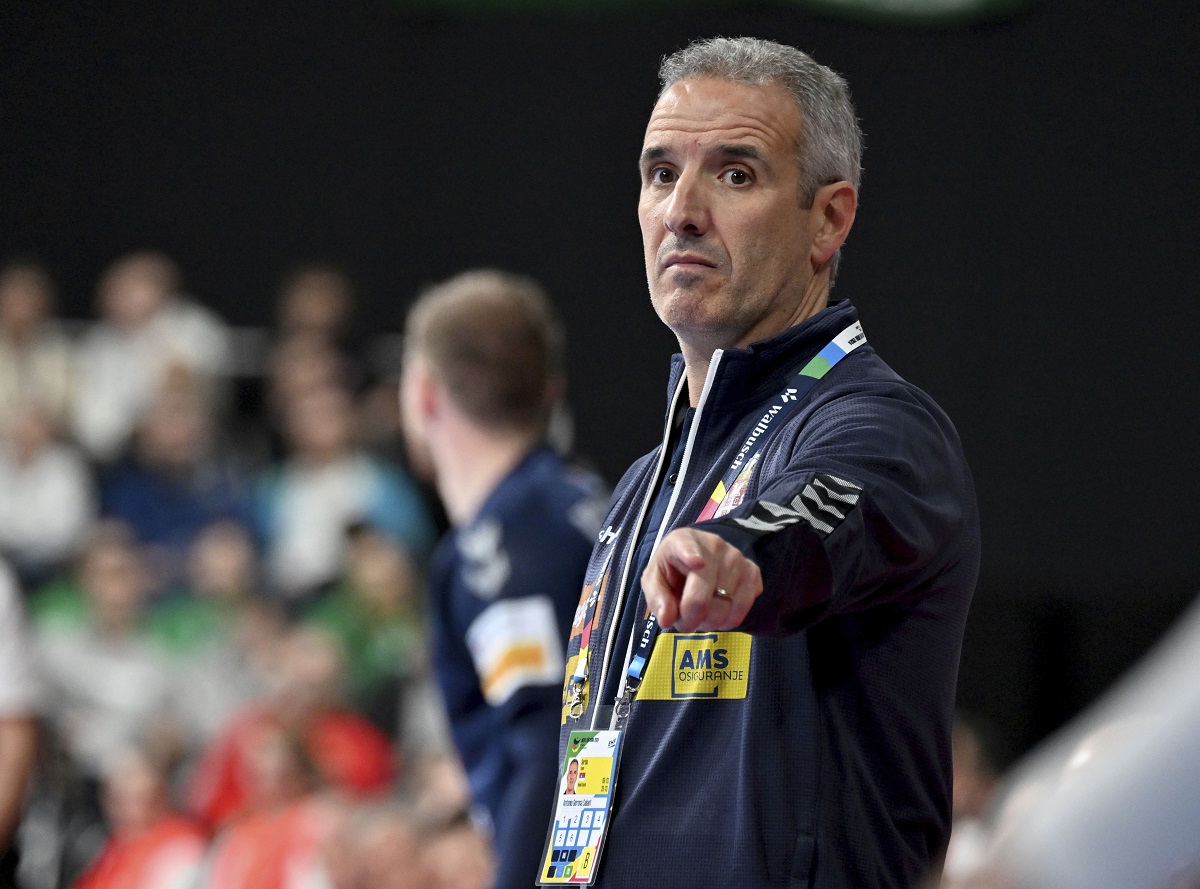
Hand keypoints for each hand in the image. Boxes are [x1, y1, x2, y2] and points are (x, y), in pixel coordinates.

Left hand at [641, 528, 761, 631]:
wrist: (699, 560)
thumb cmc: (672, 571)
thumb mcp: (653, 581)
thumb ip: (656, 599)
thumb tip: (667, 620)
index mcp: (681, 540)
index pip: (686, 548)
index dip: (690, 556)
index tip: (696, 563)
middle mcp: (714, 545)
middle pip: (702, 598)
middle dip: (689, 619)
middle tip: (684, 618)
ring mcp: (737, 558)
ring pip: (724, 610)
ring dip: (709, 622)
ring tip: (701, 612)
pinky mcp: (753, 573)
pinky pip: (741, 612)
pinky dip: (727, 621)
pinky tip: (719, 609)